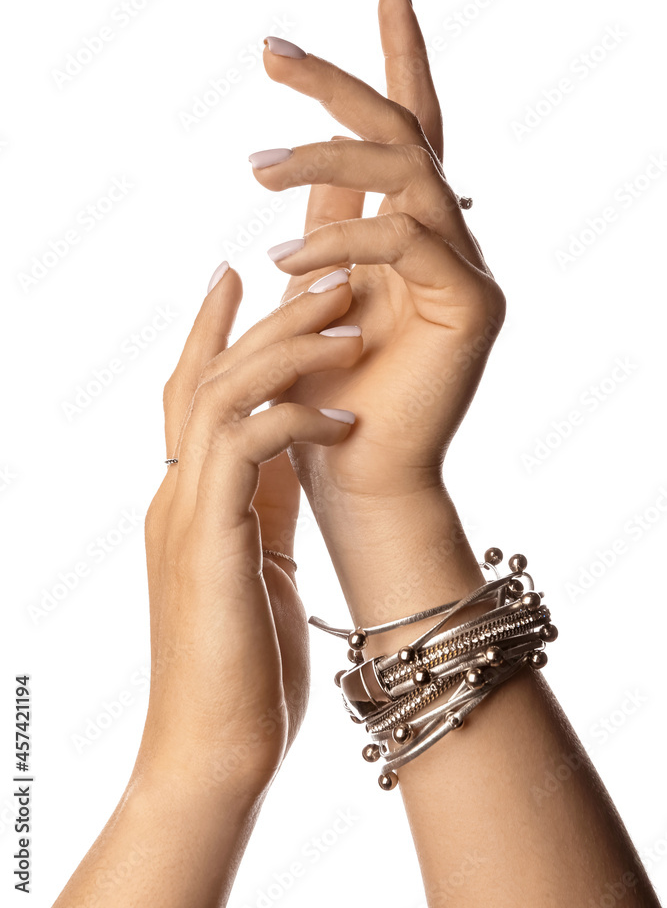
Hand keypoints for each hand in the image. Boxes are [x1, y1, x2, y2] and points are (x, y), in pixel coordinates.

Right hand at [136, 265, 360, 789]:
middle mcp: (175, 495)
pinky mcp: (209, 545)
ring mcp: (185, 518)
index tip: (237, 275)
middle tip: (319, 271)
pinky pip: (245, 452)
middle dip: (263, 320)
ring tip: (345, 316)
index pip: (191, 394)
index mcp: (190, 499)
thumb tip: (291, 447)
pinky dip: (293, 419)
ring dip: (284, 349)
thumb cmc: (242, 665)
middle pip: (206, 378)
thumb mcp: (256, 563)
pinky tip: (344, 415)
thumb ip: (260, 502)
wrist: (213, 751)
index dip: (211, 330)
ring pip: (221, 397)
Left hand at [253, 0, 504, 503]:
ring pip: (407, 174)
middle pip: (405, 133)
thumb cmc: (321, 391)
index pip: (411, 131)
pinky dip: (344, 245)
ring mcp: (466, 271)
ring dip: (326, 159)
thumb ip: (322, 226)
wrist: (348, 473)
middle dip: (340, 85)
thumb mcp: (312, 289)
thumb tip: (296, 169)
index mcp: (409, 233)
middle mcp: (445, 242)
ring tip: (257, 169)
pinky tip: (286, 266)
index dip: (400, 59)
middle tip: (271, 52)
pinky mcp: (473, 306)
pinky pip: (409, 241)